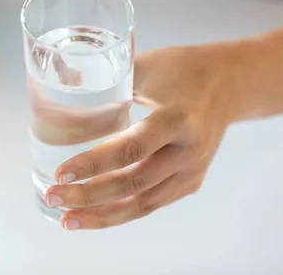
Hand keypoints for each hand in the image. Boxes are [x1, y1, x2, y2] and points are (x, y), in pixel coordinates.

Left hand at [45, 44, 235, 229]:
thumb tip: (63, 82)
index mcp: (178, 119)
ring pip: (143, 204)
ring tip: (67, 219)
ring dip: (101, 214)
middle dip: (89, 195)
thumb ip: (109, 77)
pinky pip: (151, 203)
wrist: (230, 84)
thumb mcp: (148, 65)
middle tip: (53, 196)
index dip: (94, 164)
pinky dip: (121, 212)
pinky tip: (93, 214)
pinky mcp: (190, 183)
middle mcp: (188, 152)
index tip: (61, 173)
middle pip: (134, 183)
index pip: (132, 148)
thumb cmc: (185, 69)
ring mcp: (192, 172)